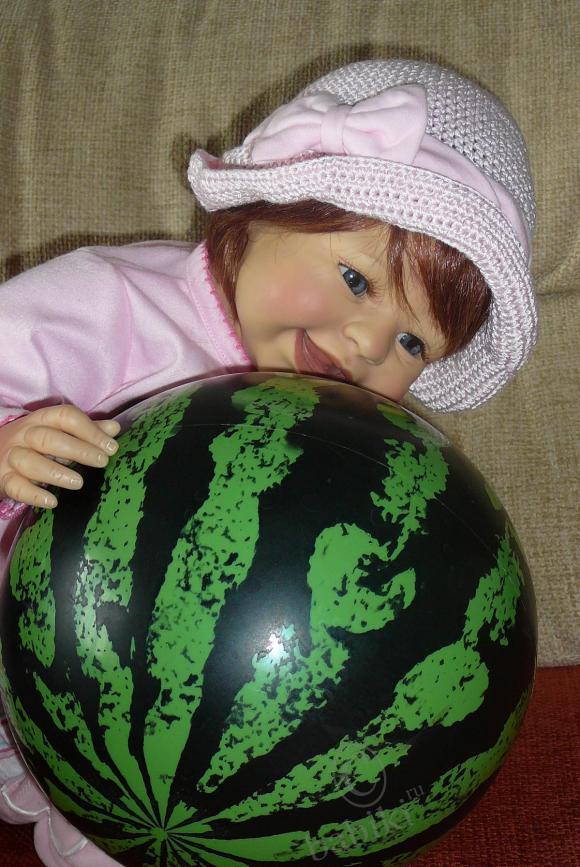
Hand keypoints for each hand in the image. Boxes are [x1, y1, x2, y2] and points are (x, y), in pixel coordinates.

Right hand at [0, 405, 119, 508]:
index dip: (89, 429)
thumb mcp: (58, 432)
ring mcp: (11, 456)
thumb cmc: (35, 443)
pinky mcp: (3, 478)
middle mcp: (23, 435)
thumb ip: (86, 430)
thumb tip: (114, 428)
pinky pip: (16, 486)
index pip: (65, 416)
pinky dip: (34, 495)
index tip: (111, 447)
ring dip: (56, 472)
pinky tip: (53, 501)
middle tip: (101, 462)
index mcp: (41, 419)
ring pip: (29, 461)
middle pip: (47, 438)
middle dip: (77, 449)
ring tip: (79, 483)